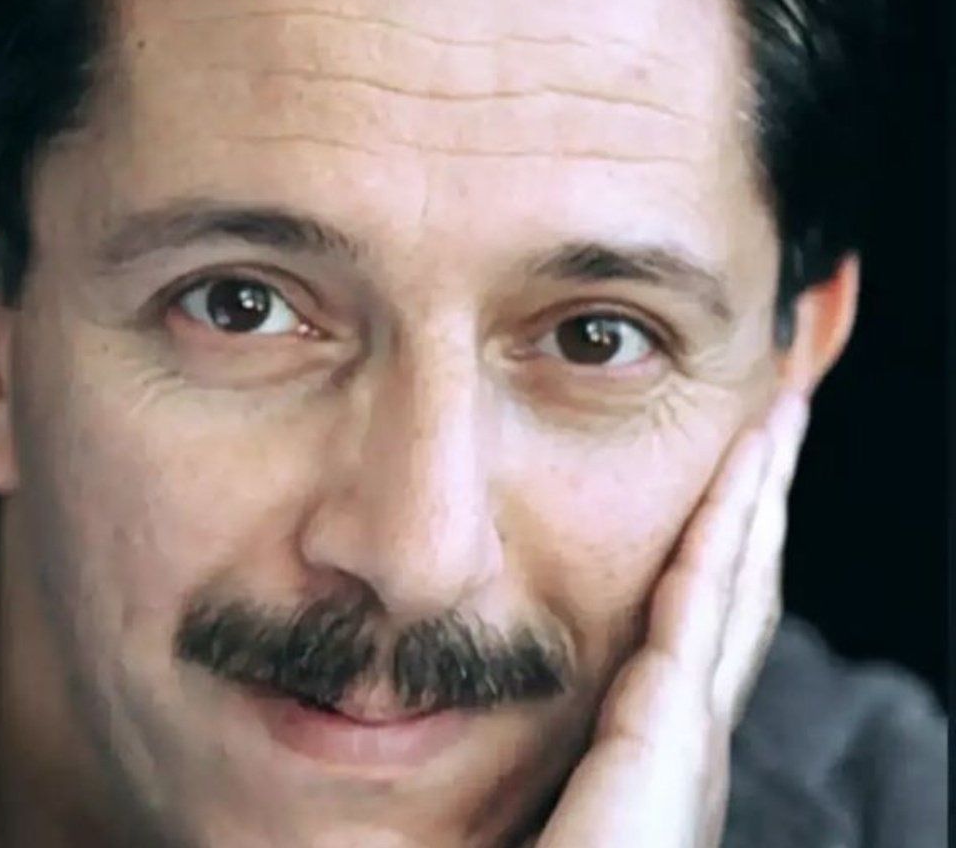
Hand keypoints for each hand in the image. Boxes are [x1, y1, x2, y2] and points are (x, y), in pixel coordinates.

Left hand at [525, 390, 810, 847]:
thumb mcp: (509, 799)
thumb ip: (504, 746)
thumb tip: (444, 680)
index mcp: (648, 746)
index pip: (691, 615)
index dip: (715, 538)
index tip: (725, 470)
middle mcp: (682, 734)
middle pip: (730, 589)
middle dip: (756, 504)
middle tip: (774, 419)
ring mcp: (687, 735)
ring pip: (732, 583)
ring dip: (755, 500)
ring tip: (775, 422)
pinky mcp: (674, 735)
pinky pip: (705, 603)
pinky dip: (732, 527)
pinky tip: (747, 462)